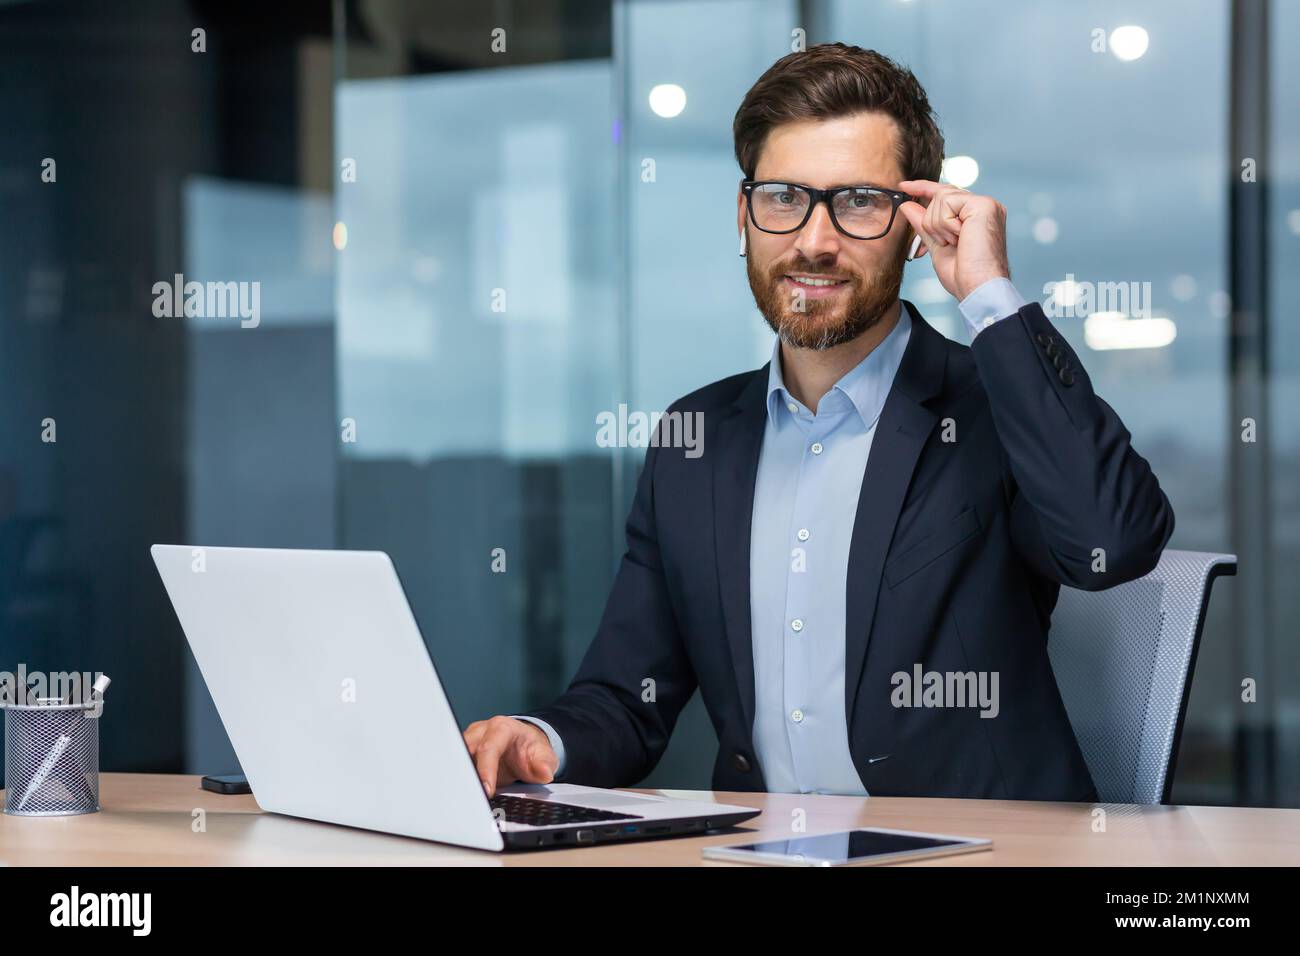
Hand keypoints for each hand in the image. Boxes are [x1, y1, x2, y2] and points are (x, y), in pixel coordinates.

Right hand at [463, 716, 558, 796]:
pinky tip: (460, 795)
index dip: (485, 770)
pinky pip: (457, 767)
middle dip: (464, 773)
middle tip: (467, 796)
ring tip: (463, 798)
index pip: (488, 748)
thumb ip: (545, 764)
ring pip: (457, 758)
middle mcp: (481, 732)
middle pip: (465, 750)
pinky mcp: (464, 754)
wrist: (524, 745)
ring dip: (458, 777)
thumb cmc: (530, 749)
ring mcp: (470, 742)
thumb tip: (545, 772)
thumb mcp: (544, 755)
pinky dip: (458, 780)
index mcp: (501, 728)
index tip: (486, 790)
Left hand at [898, 180, 1010, 301]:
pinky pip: (947, 202)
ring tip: (955, 242)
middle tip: (945, 243)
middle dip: (931, 222)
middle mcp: (983, 207)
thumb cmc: (963, 275)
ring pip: (941, 199)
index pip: (947, 194)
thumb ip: (924, 225)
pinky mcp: (984, 204)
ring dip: (938, 226)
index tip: (904, 186)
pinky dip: (945, 224)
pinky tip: (959, 237)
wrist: (976, 287)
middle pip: (940, 195)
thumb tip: (907, 205)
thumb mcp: (936, 246)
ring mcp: (985, 204)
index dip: (924, 188)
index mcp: (975, 215)